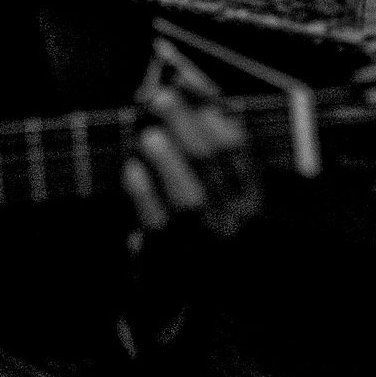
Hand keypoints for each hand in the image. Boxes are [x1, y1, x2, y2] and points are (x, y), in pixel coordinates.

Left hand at [116, 45, 262, 358]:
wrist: (171, 299)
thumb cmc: (180, 228)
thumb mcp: (196, 186)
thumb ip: (184, 140)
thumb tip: (162, 83)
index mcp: (246, 195)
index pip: (236, 142)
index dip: (208, 105)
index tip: (182, 77)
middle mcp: (233, 218)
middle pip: (214, 160)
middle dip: (184, 121)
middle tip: (156, 95)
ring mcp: (203, 241)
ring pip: (190, 194)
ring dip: (165, 156)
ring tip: (146, 134)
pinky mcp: (169, 259)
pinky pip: (157, 222)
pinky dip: (142, 192)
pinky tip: (129, 168)